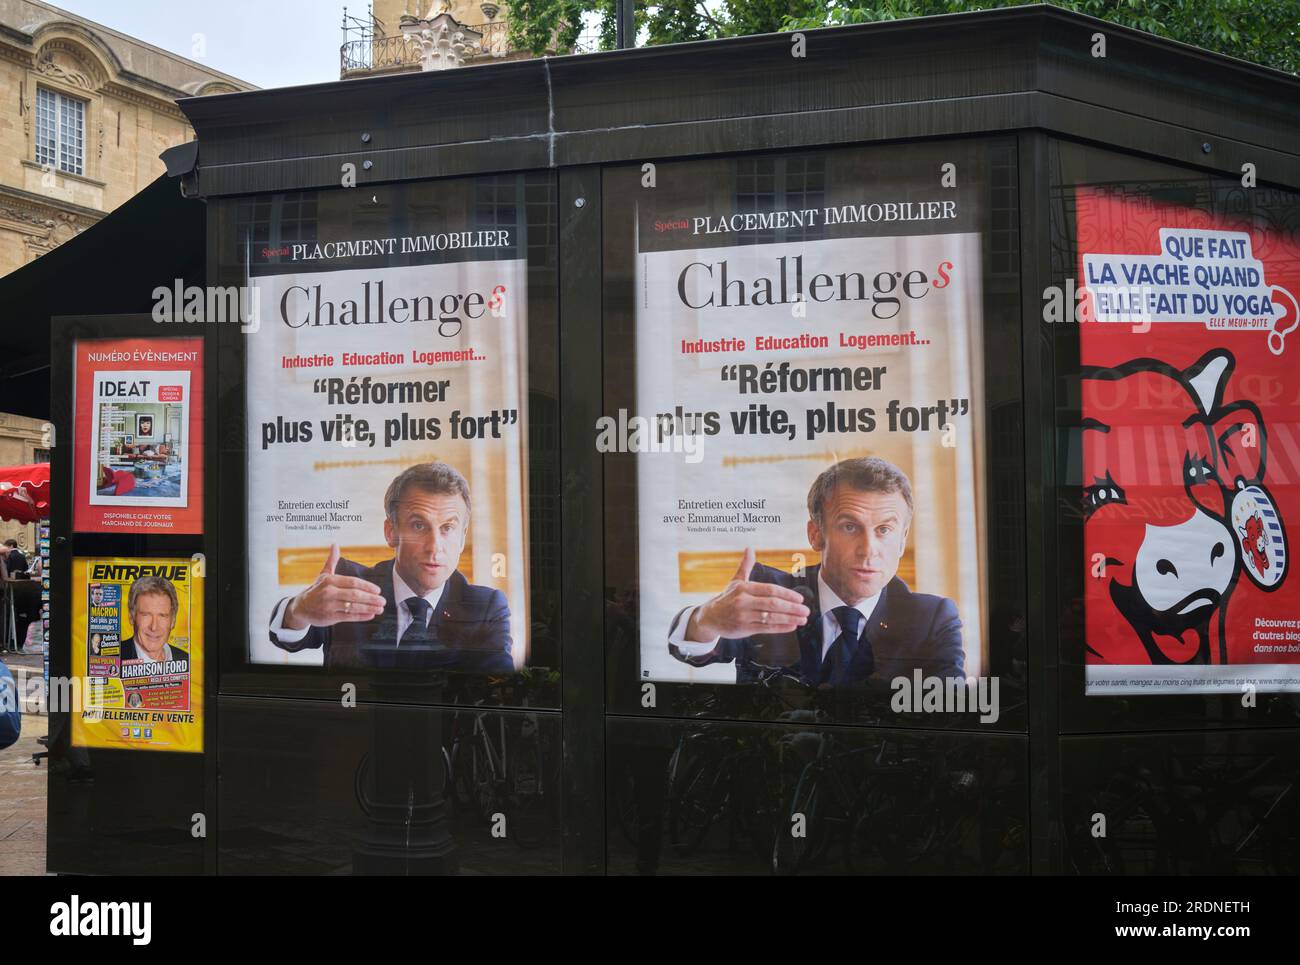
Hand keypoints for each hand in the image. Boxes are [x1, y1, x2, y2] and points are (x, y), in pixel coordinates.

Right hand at [282, 544, 385, 629]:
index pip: (352, 582)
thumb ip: (332, 560)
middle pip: (355, 595)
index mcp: (330, 580)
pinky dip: (361, 616)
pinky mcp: (329, 617)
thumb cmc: (317, 589)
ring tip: (380, 609)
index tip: (378, 590)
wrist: (301, 607)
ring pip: (353, 607)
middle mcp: (329, 592)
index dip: (367, 586)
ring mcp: (329, 606)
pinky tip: (371, 615)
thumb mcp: (323, 574)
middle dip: (371, 598)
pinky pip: (348, 617)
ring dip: (369, 608)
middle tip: (383, 600)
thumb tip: (335, 544)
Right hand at [686, 547, 809, 641]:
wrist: (710, 617)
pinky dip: (781, 628)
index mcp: (744, 588)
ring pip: (771, 617)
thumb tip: (749, 548)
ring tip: (803, 619)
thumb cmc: (727, 598)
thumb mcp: (735, 581)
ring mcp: (744, 616)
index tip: (800, 598)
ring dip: (790, 618)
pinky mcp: (744, 629)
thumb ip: (745, 566)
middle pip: (772, 604)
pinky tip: (792, 626)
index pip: (769, 589)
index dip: (786, 594)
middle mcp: (743, 602)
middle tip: (806, 610)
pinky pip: (766, 628)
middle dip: (792, 608)